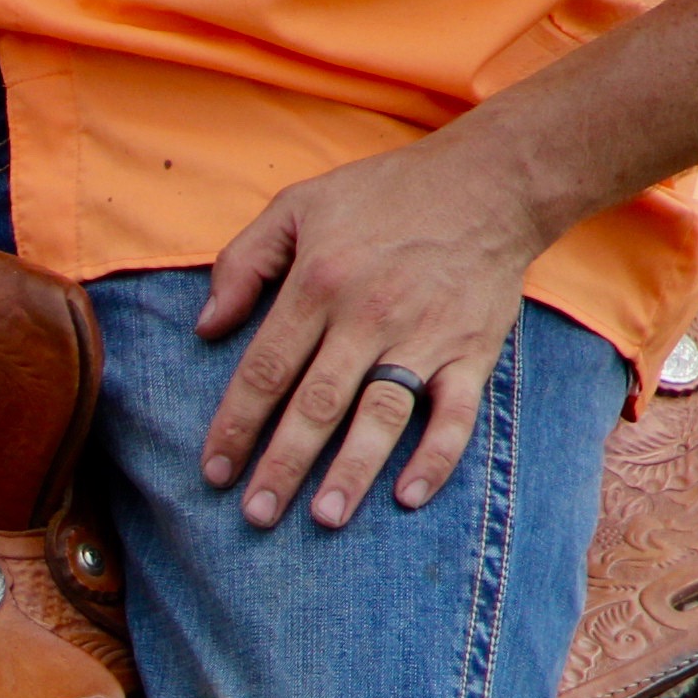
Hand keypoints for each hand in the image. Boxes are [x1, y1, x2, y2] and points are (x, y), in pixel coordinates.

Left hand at [194, 135, 556, 530]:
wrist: (490, 180)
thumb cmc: (383, 195)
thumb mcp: (298, 206)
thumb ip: (243, 262)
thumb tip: (206, 328)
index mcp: (319, 283)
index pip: (266, 370)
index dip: (236, 426)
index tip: (213, 472)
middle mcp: (369, 315)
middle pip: (317, 404)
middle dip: (283, 464)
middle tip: (256, 515)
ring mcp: (425, 336)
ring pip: (382, 414)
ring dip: (353, 470)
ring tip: (324, 517)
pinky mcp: (472, 350)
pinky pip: (456, 413)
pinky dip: (436, 457)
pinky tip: (409, 497)